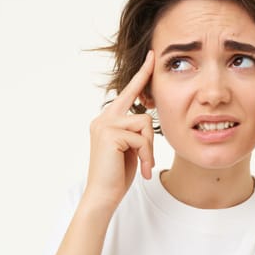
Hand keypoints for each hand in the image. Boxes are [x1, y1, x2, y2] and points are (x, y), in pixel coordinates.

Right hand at [85, 51, 154, 208]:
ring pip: (145, 124)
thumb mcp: (129, 148)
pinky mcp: (110, 134)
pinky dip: (147, 155)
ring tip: (144, 165)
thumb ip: (134, 131)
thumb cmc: (118, 174)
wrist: (103, 196)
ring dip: (150, 148)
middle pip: (140, 107)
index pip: (128, 94)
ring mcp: (105, 124)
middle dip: (145, 98)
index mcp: (108, 120)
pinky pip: (141, 138)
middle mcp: (103, 118)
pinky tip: (142, 170)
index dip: (141, 75)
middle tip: (152, 69)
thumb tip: (146, 119)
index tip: (151, 58)